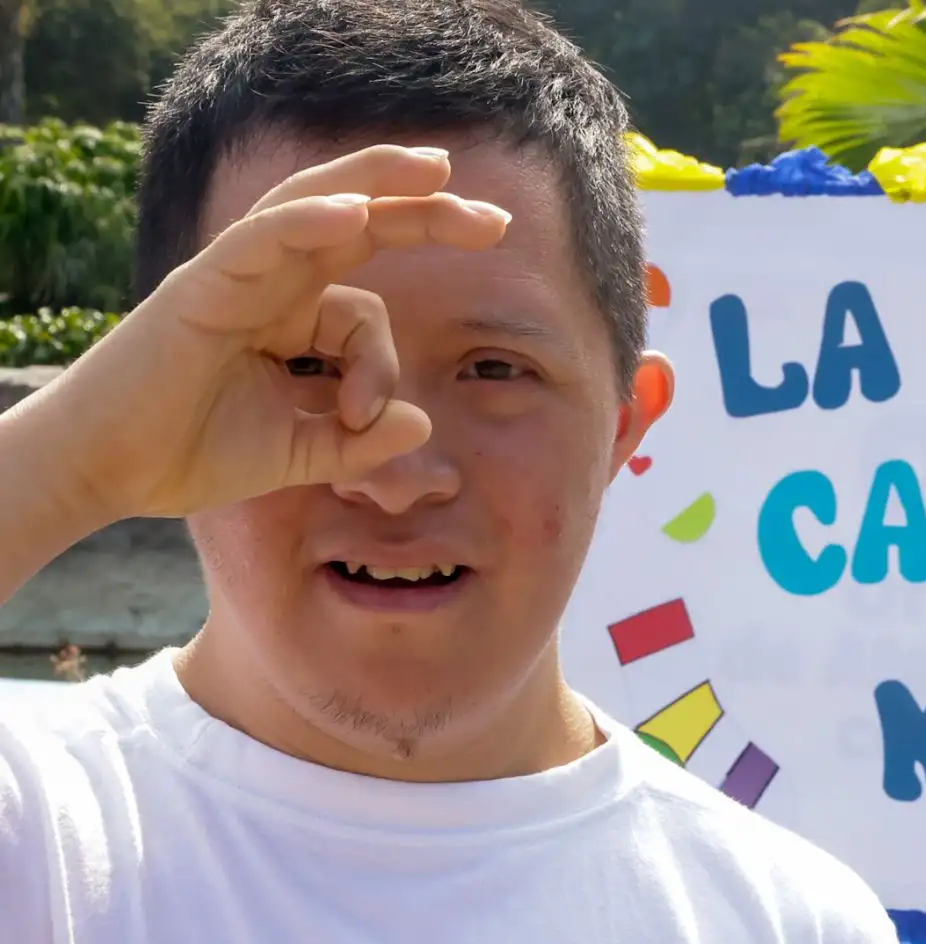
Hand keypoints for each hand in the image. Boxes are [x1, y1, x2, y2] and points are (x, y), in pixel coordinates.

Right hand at [44, 143, 510, 520]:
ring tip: (432, 170)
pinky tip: (349, 212)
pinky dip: (303, 222)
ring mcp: (236, 275)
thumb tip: (424, 424)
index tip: (365, 420)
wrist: (111, 471)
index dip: (381, 366)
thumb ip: (363, 441)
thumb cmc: (195, 452)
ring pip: (311, 206)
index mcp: (293, 315)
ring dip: (374, 181)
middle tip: (495, 218)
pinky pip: (259, 239)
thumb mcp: (302, 452)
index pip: (368, 311)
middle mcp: (270, 281)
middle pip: (356, 223)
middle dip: (425, 212)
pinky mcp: (201, 285)